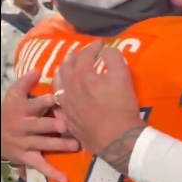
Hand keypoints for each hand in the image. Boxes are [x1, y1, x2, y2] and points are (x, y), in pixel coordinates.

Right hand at [1, 69, 79, 181]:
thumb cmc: (8, 111)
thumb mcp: (13, 95)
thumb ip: (26, 82)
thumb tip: (39, 68)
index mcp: (23, 110)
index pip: (35, 105)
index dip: (46, 102)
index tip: (58, 98)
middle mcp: (25, 127)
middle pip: (41, 126)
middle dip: (54, 126)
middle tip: (68, 125)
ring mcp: (26, 143)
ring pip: (43, 144)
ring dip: (59, 145)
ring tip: (75, 146)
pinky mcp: (27, 157)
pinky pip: (40, 165)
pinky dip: (52, 173)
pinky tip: (65, 179)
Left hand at [57, 40, 145, 174]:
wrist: (115, 138)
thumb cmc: (120, 106)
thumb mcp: (122, 76)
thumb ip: (114, 58)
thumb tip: (107, 50)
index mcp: (82, 75)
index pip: (85, 55)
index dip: (93, 47)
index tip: (100, 43)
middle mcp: (69, 88)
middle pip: (66, 67)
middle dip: (72, 57)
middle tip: (77, 52)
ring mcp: (66, 105)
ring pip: (58, 84)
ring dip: (61, 73)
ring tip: (64, 68)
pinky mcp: (67, 120)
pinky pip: (58, 103)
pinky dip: (59, 94)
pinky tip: (61, 95)